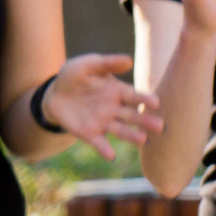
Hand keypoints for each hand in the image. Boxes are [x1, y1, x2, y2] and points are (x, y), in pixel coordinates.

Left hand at [35, 54, 163, 157]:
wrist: (55, 93)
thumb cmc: (75, 75)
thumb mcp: (88, 65)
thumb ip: (107, 63)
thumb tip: (128, 60)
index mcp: (117, 91)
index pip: (134, 96)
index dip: (145, 99)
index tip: (156, 103)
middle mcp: (114, 108)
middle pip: (132, 116)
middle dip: (146, 121)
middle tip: (160, 126)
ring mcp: (103, 122)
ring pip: (121, 130)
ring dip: (131, 136)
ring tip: (143, 140)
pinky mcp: (90, 133)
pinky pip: (99, 142)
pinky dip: (105, 149)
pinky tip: (111, 155)